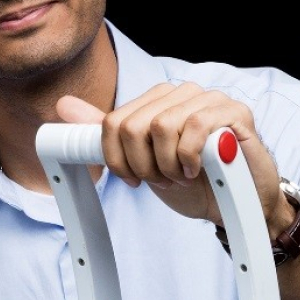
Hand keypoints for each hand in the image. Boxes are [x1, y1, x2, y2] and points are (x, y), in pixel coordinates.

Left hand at [55, 84, 292, 233]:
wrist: (234, 206)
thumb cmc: (192, 182)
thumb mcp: (140, 161)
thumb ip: (105, 133)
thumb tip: (63, 104)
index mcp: (158, 100)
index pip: (113, 123)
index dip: (117, 160)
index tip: (135, 179)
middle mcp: (183, 92)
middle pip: (133, 126)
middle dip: (143, 165)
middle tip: (163, 180)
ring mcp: (211, 99)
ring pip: (161, 126)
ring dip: (167, 165)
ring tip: (182, 177)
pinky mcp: (235, 113)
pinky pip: (196, 128)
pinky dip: (190, 159)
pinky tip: (198, 172)